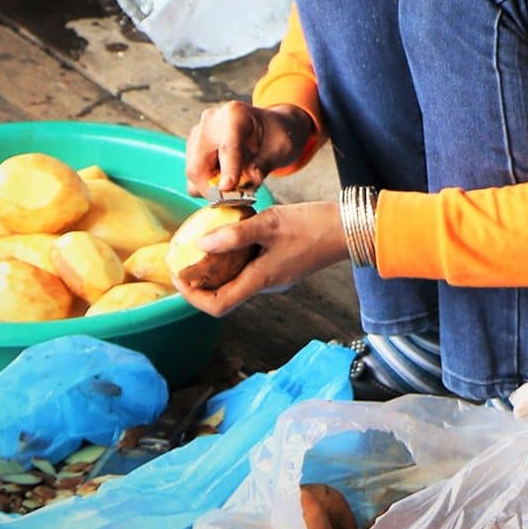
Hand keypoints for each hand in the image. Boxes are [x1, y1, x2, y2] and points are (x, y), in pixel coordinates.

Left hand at [173, 200, 346, 316]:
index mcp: (261, 280)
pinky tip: (233, 234)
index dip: (193, 297)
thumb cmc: (311, 225)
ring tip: (203, 243)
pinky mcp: (282, 266)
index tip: (179, 277)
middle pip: (224, 294)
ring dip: (217, 267)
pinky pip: (250, 268)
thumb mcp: (269, 223)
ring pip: (237, 279)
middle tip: (184, 259)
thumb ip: (234, 234)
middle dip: (200, 280)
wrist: (348, 228)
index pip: (218, 305)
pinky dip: (235, 257)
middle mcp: (266, 285)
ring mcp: (275, 277)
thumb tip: (201, 243)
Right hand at [185, 101, 313, 197]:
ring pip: (194, 172)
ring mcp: (198, 134)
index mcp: (235, 114)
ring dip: (210, 187)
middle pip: (199, 163)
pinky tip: (225, 181)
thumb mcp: (282, 148)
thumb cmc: (277, 135)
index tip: (227, 188)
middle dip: (213, 187)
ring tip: (236, 187)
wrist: (270, 128)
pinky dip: (207, 185)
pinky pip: (194, 176)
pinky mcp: (193, 148)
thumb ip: (265, 164)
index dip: (227, 169)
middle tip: (234, 199)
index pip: (228, 147)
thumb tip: (251, 179)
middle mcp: (210, 120)